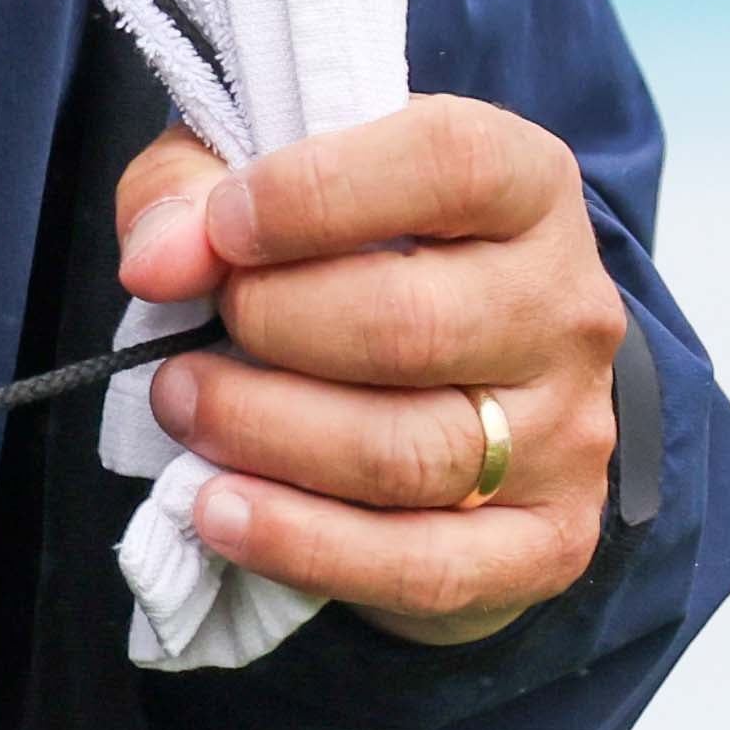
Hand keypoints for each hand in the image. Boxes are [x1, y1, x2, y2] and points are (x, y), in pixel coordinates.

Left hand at [115, 97, 625, 644]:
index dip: (317, 193)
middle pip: (413, 325)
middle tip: (184, 341)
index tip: (221, 228)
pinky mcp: (548, 540)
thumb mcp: (252, 184)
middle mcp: (567, 307)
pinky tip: (221, 512)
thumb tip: (159, 259)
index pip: (453, 163)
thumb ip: (189, 191)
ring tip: (183, 409)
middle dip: (269, 329)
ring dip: (264, 435)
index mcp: (526, 185)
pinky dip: (306, 545)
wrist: (436, 380)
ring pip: (414, 452)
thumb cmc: (331, 255)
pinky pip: (429, 566)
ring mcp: (570, 432)